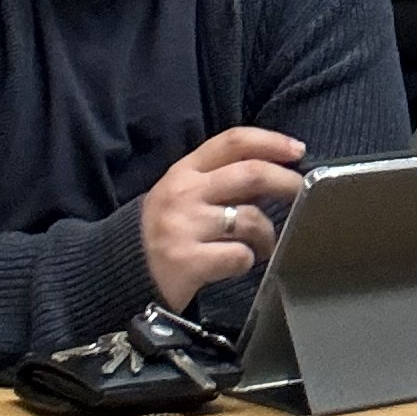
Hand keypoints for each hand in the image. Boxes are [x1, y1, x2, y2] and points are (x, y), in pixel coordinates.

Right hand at [139, 127, 305, 309]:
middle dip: (287, 183)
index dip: (271, 141)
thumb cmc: (165, 231)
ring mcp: (184, 226)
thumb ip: (222, 180)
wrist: (115, 274)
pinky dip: (247, 261)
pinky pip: (239, 256)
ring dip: (269, 235)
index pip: (233, 141)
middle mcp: (183, 193)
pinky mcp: (186, 261)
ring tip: (262, 246)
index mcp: (184, 171)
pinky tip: (237, 264)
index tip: (298, 151)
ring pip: (252, 219)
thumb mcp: (185, 195)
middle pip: (252, 174)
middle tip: (301, 196)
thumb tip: (276, 174)